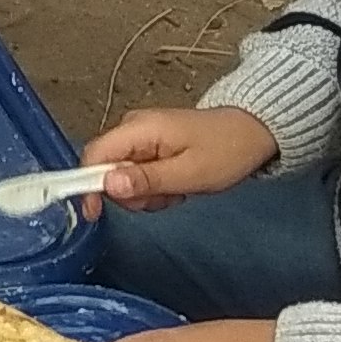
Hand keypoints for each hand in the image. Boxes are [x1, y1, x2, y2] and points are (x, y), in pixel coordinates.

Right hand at [80, 103, 279, 210]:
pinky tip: (176, 185)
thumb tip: (108, 185)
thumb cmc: (226, 150)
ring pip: (121, 175)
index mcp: (139, 128)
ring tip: (177, 190)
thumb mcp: (189, 173)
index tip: (95, 213)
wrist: (253, 131)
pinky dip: (153, 187)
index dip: (87, 185)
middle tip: (164, 198)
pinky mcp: (150, 145)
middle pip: (105, 168)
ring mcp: (141, 136)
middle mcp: (133, 128)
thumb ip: (147, 180)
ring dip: (145, 193)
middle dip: (129, 193)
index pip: (93, 155)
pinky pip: (136, 173)